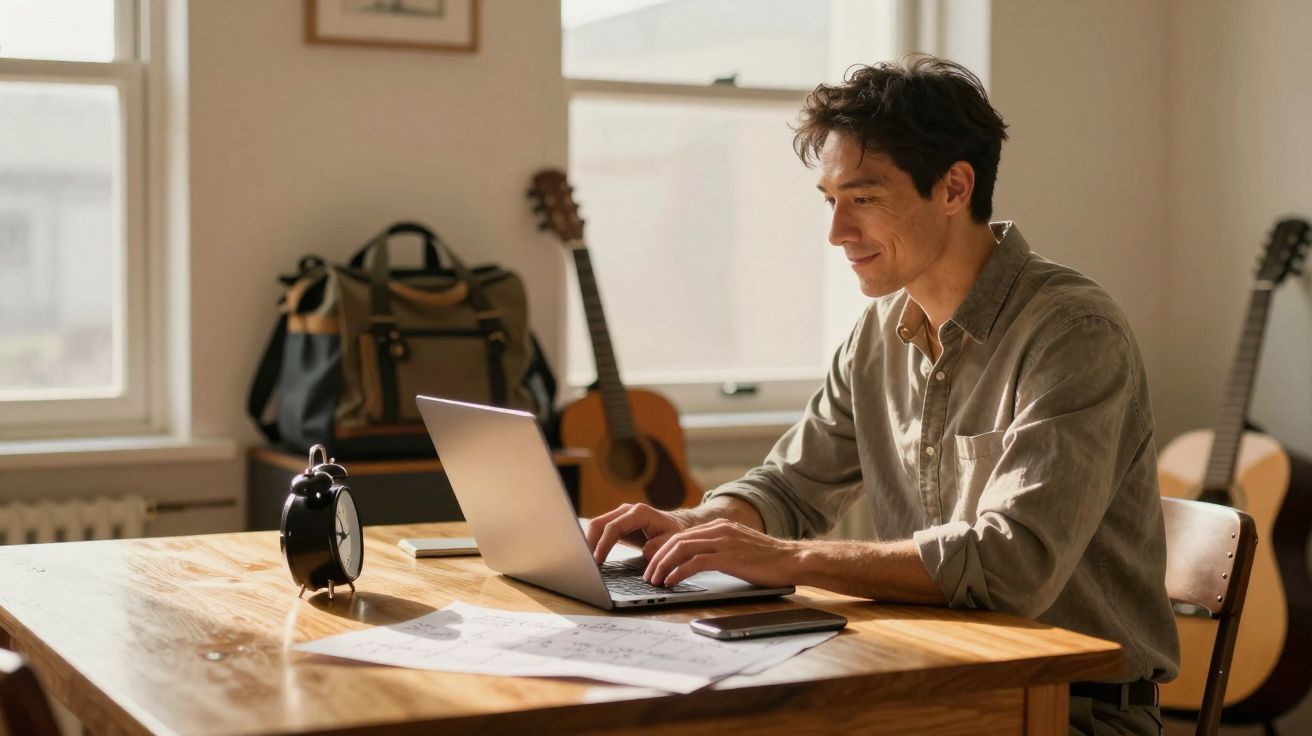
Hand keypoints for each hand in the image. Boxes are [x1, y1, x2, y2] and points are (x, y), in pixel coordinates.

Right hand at [586, 503, 690, 563]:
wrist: (678, 524)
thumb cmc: (675, 533)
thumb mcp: (673, 541)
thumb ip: (660, 547)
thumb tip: (645, 552)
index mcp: (640, 513)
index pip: (614, 527)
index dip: (603, 544)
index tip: (597, 560)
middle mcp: (627, 510)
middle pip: (599, 523)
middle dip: (589, 542)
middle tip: (584, 562)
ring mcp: (620, 515)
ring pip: (596, 526)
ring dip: (589, 542)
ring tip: (584, 561)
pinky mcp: (617, 523)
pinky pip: (601, 531)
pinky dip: (594, 542)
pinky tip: (591, 556)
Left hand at [644, 519, 801, 587]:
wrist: (792, 559)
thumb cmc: (768, 559)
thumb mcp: (738, 547)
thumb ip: (718, 549)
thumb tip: (696, 562)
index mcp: (719, 526)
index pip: (681, 535)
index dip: (663, 550)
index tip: (653, 565)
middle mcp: (718, 529)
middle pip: (676, 540)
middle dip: (657, 558)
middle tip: (648, 575)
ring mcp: (723, 541)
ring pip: (681, 549)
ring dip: (663, 566)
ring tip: (655, 581)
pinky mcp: (728, 557)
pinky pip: (694, 563)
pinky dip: (678, 572)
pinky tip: (671, 582)